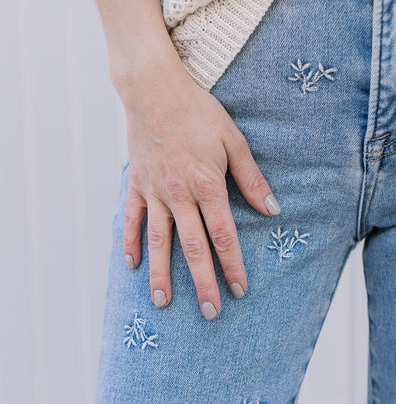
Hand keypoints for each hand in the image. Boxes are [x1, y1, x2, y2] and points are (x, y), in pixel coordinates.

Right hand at [118, 55, 280, 319]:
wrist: (154, 90)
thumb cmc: (198, 112)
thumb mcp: (234, 140)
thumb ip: (252, 179)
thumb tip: (273, 210)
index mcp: (207, 185)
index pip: (223, 236)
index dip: (233, 265)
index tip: (239, 290)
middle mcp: (179, 195)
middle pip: (192, 248)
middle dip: (202, 283)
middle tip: (210, 313)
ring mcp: (154, 192)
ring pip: (158, 241)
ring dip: (162, 273)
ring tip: (163, 303)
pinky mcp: (136, 184)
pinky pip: (131, 219)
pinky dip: (129, 242)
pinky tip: (131, 265)